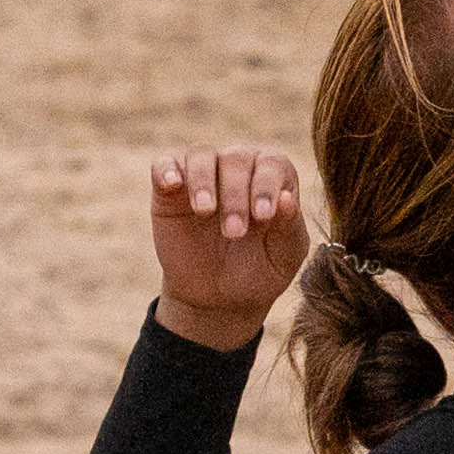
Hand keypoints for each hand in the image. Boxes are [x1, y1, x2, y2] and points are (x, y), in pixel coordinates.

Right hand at [145, 143, 308, 350]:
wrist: (219, 298)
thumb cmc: (259, 270)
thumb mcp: (283, 257)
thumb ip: (289, 227)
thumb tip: (287, 197)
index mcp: (273, 176)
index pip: (272, 164)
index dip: (267, 186)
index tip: (263, 217)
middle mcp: (239, 166)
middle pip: (236, 158)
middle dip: (236, 195)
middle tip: (234, 233)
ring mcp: (203, 175)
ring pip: (201, 154)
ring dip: (203, 180)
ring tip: (205, 211)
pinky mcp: (169, 190)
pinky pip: (164, 165)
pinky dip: (166, 170)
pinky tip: (173, 185)